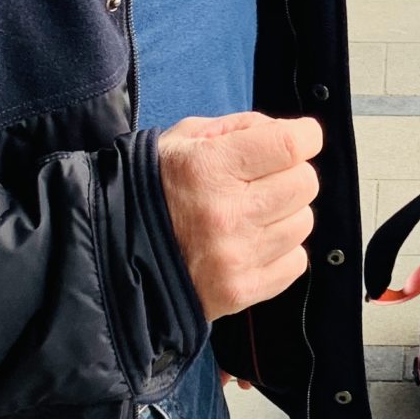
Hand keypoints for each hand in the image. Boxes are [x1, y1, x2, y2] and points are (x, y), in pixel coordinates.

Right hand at [157, 111, 323, 317]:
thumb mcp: (184, 139)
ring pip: (303, 222)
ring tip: (252, 214)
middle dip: (291, 174)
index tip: (298, 139)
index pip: (291, 145)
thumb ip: (241, 127)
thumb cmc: (156, 188)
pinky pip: (296, 263)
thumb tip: (290, 134)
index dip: (304, 136)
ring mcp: (235, 257)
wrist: (115, 252)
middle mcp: (226, 213)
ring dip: (285, 214)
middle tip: (263, 180)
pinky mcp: (241, 291)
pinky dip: (281, 251)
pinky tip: (252, 243)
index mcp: (209, 167)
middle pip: (305, 183)